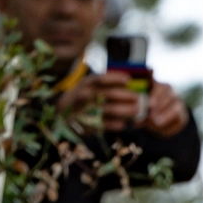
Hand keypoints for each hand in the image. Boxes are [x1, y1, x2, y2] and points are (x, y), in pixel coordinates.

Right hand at [57, 73, 188, 135]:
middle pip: (109, 94)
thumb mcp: (89, 86)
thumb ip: (105, 84)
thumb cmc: (82, 98)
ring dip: (126, 111)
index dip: (116, 78)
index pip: (102, 78)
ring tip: (137, 111)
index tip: (129, 80)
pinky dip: (116, 124)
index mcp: (86, 83)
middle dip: (127, 96)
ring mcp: (86, 110)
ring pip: (109, 109)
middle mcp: (85, 95)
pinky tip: (124, 124)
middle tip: (139, 99)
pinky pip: (105, 124)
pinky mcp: (87, 124)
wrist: (62, 115)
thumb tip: (130, 80)